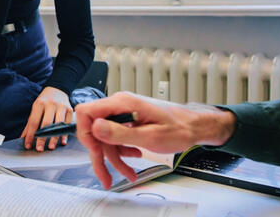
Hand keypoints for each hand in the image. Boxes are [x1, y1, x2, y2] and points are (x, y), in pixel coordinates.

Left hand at [20, 86, 72, 151]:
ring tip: (51, 147)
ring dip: (54, 137)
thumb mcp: (35, 108)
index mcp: (39, 104)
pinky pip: (67, 124)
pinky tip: (62, 141)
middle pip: (46, 124)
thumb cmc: (44, 101)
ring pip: (58, 125)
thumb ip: (30, 123)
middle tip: (39, 149)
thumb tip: (23, 137)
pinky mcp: (69, 109)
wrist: (57, 89)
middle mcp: (50, 104)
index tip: (28, 145)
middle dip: (42, 138)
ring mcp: (61, 107)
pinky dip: (65, 134)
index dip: (30, 135)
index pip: (33, 122)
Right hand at [75, 92, 235, 188]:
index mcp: (122, 103)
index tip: (95, 151)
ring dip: (114, 157)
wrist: (193, 127)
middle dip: (100, 155)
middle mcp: (119, 106)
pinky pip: (115, 138)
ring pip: (105, 138)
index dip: (86, 133)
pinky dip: (121, 151)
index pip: (87, 112)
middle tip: (105, 174)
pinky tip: (133, 157)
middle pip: (94, 130)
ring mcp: (122, 113)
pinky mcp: (126, 121)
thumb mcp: (150, 136)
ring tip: (127, 172)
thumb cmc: (179, 128)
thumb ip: (121, 133)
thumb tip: (96, 128)